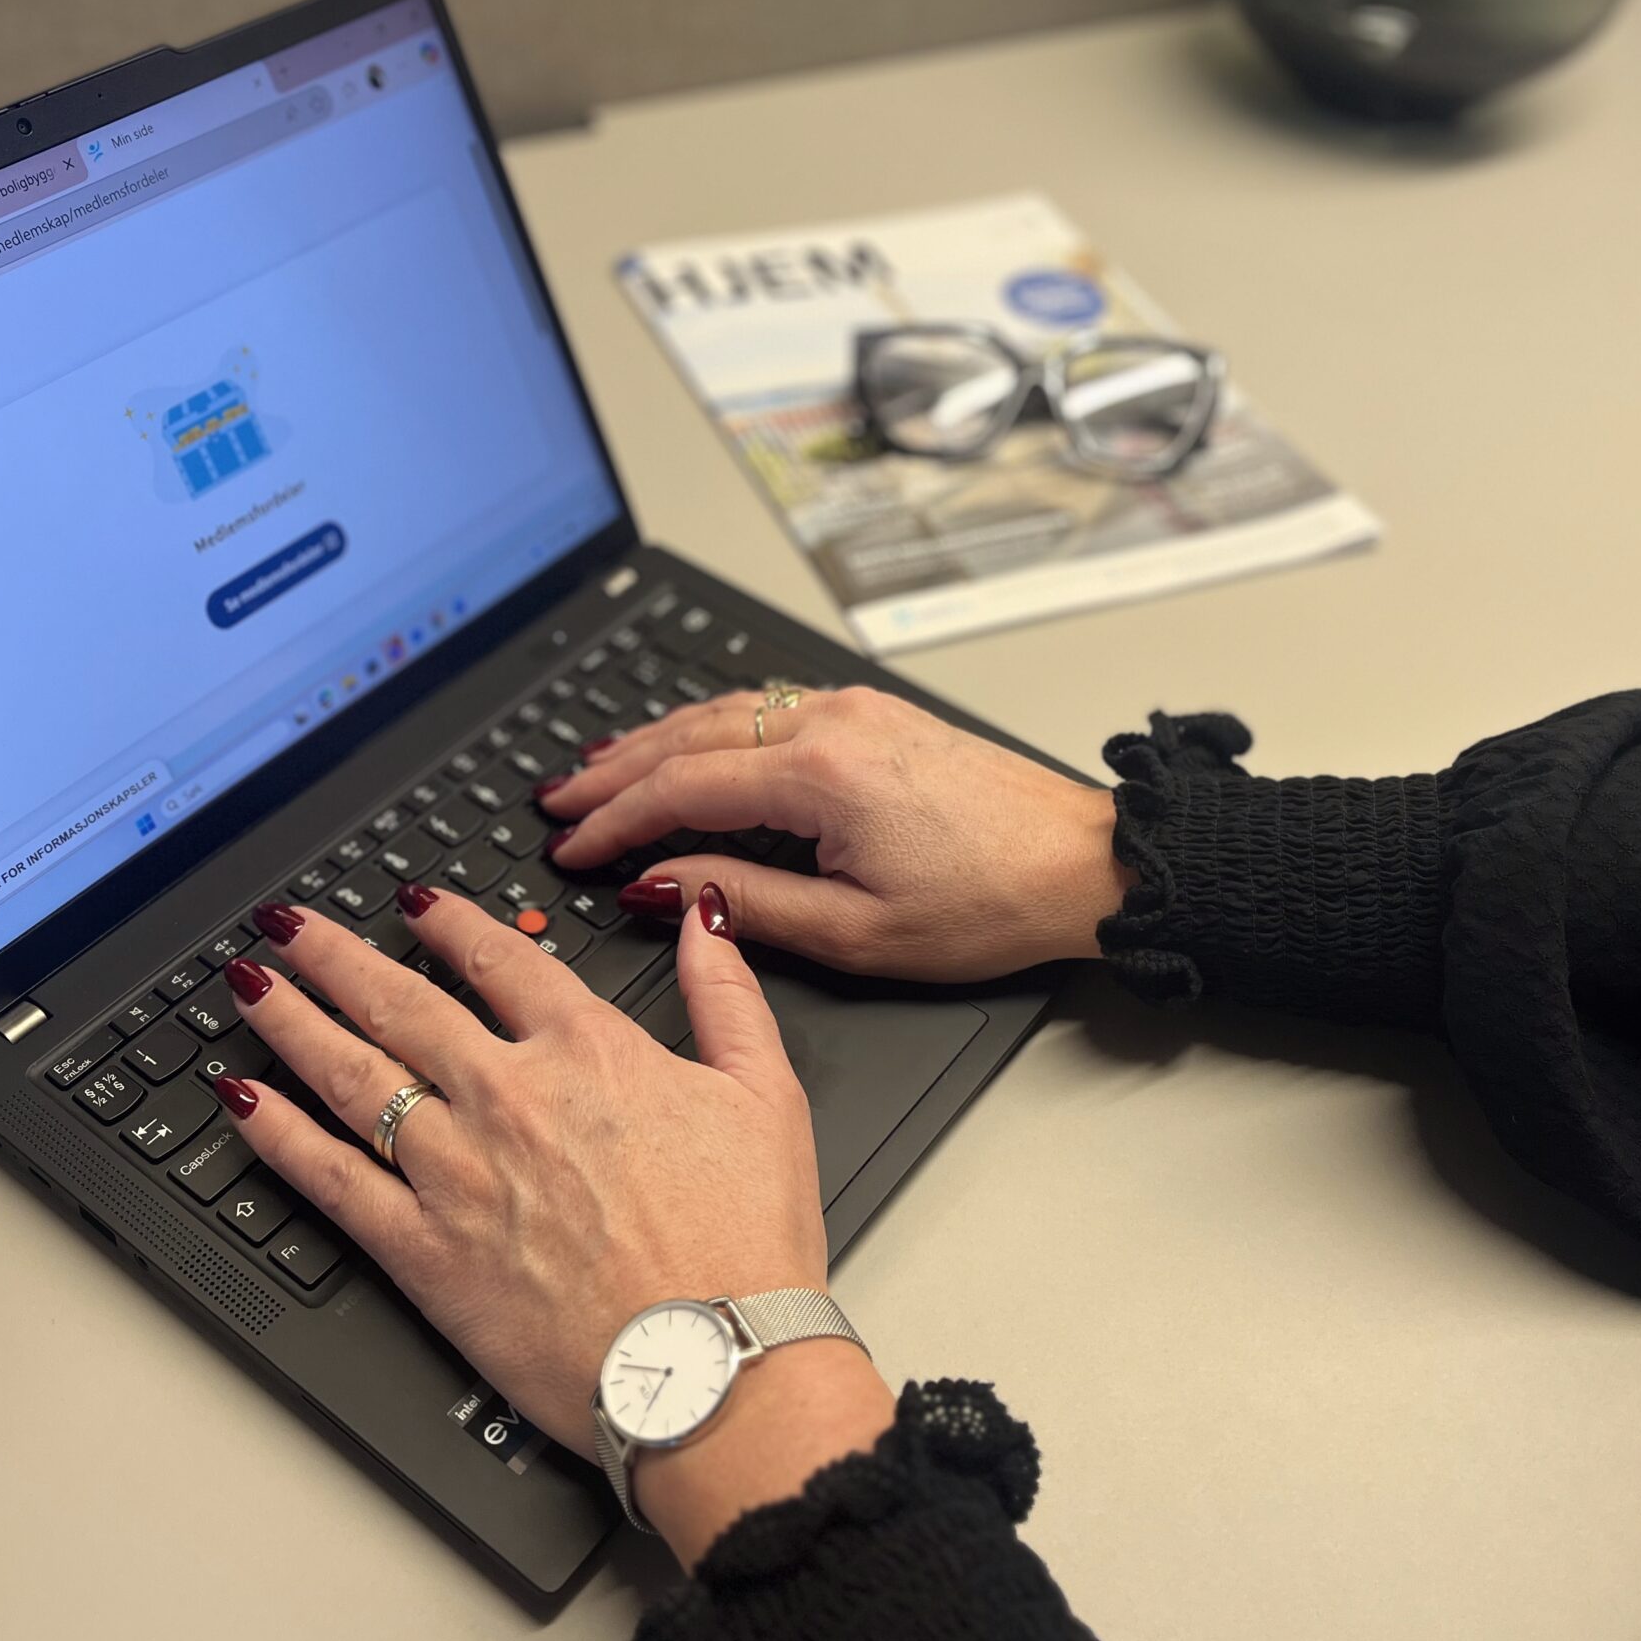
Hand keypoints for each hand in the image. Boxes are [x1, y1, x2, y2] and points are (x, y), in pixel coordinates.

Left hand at [212, 889, 894, 1562]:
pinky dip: (276, 1134)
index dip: (447, 921)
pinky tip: (241, 1101)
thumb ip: (726, 993)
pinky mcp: (423, 1250)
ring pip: (350, 1074)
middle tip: (291, 925)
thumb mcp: (767, 1094)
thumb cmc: (745, 1249)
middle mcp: (509, 1097)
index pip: (499, 959)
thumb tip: (701, 917)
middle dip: (335, 953)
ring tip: (251, 984)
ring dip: (291, 1019)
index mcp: (590, 1052)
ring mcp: (457, 1171)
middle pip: (400, 1001)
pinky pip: (329, 1178)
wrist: (713, 1367)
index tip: (413, 901)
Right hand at [540, 685, 1130, 982]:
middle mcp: (831, 725)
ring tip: (598, 769)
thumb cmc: (991, 903)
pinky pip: (764, 708)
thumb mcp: (857, 932)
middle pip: (688, 736)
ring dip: (653, 741)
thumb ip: (744, 903)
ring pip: (723, 712)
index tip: (569, 848)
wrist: (1085, 863)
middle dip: (613, 770)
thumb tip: (661, 884)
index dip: (613, 820)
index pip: (680, 787)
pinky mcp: (874, 714)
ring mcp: (854, 710)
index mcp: (820, 776)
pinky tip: (685, 743)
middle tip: (555, 800)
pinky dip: (707, 728)